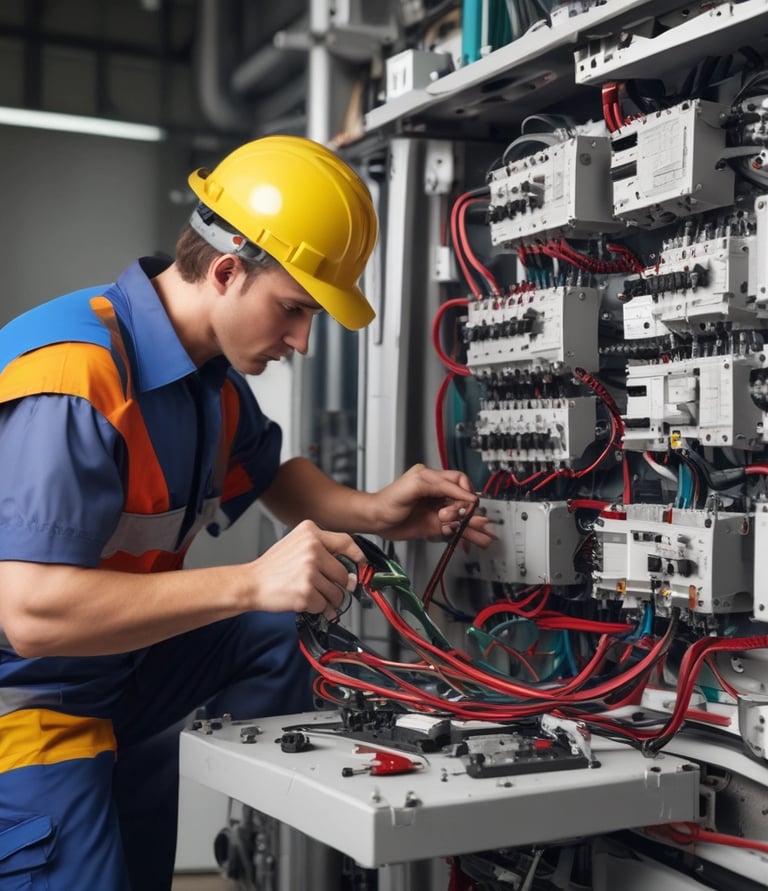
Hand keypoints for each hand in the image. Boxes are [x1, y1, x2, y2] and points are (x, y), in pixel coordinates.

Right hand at [249, 520, 363, 619]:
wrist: (250, 583)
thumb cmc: (272, 567)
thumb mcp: (295, 544)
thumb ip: (321, 549)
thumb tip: (349, 567)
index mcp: (309, 533)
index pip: (346, 542)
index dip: (357, 556)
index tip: (361, 564)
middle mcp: (311, 549)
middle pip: (343, 574)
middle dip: (339, 587)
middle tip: (326, 588)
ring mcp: (309, 571)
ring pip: (336, 593)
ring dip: (328, 600)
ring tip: (312, 595)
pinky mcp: (306, 592)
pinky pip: (324, 606)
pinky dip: (317, 608)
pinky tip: (305, 601)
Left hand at [370, 464, 494, 546]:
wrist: (376, 520)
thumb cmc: (388, 500)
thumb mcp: (414, 485)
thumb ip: (439, 485)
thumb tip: (461, 492)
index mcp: (433, 479)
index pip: (459, 481)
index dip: (465, 492)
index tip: (468, 504)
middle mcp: (438, 494)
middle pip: (463, 500)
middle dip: (467, 511)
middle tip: (463, 518)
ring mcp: (438, 511)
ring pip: (463, 517)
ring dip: (474, 525)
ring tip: (485, 533)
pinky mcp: (436, 526)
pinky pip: (456, 529)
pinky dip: (466, 534)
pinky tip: (476, 540)